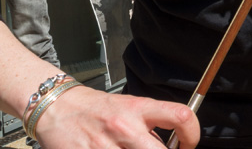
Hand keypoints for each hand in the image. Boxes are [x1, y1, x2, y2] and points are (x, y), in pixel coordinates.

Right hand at [34, 87, 199, 148]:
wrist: (58, 108)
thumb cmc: (97, 108)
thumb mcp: (130, 107)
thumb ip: (150, 127)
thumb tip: (171, 146)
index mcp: (139, 108)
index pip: (181, 116)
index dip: (193, 135)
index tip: (188, 146)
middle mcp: (125, 126)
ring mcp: (103, 145)